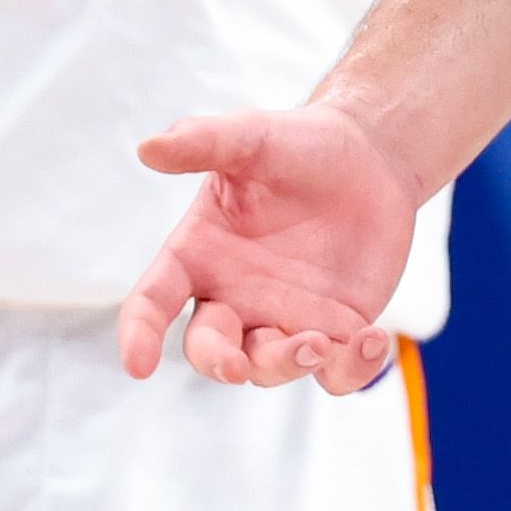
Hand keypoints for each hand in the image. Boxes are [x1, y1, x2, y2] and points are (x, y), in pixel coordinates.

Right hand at [122, 104, 417, 394]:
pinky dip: (352, 370)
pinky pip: (338, 372)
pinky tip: (372, 342)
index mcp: (199, 256)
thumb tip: (148, 148)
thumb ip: (201, 142)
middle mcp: (235, 298)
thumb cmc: (297, 145)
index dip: (139, 334)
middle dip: (219, 363)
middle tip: (236, 365)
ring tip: (317, 342)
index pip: (154, 301)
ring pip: (271, 367)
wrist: (368, 156)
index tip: (137, 365)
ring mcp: (285, 319)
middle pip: (211, 350)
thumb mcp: (250, 138)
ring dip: (288, 364)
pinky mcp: (337, 330)